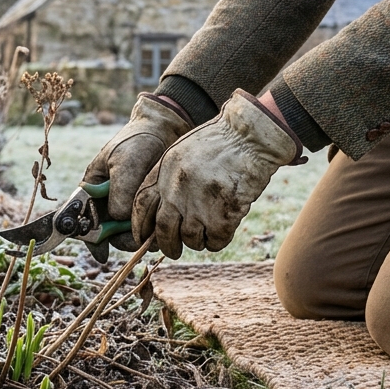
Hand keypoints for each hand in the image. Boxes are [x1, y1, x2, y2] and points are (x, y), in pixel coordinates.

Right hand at [83, 94, 193, 248]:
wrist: (166, 132)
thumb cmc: (137, 142)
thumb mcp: (124, 163)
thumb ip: (119, 191)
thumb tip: (118, 219)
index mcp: (91, 191)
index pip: (81, 221)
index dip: (88, 238)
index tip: (101, 250)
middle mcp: (107, 204)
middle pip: (107, 235)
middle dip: (122, 237)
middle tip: (139, 232)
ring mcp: (128, 208)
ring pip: (129, 235)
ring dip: (141, 233)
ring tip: (155, 218)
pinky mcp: (147, 210)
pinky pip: (147, 230)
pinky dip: (155, 228)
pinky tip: (164, 214)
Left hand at [133, 89, 301, 258]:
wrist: (249, 137)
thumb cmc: (219, 143)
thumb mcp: (182, 153)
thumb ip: (167, 179)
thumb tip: (160, 212)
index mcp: (163, 173)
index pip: (141, 206)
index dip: (140, 227)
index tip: (143, 238)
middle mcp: (176, 191)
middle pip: (163, 231)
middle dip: (168, 246)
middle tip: (175, 251)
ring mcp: (199, 205)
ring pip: (190, 240)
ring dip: (197, 241)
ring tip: (206, 231)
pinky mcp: (222, 217)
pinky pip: (214, 242)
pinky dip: (217, 241)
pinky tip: (222, 230)